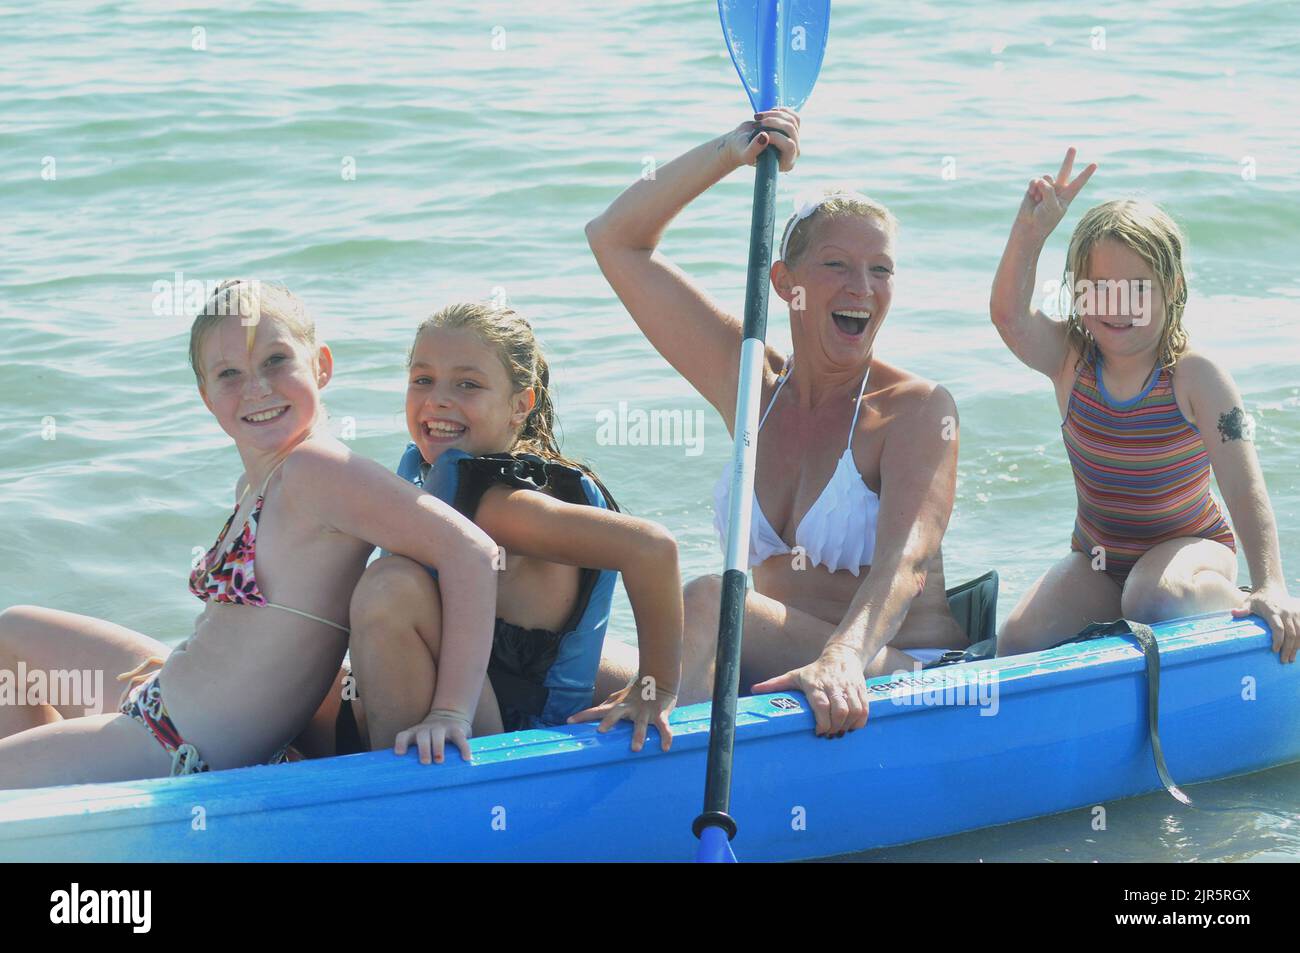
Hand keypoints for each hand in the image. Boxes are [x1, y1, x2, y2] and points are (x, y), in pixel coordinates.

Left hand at [394, 708, 472, 764]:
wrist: (451, 714)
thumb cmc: (431, 738)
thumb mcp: (422, 740)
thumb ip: (417, 755)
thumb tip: (414, 784)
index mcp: (415, 733)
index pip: (403, 736)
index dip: (401, 743)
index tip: (400, 754)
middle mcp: (426, 729)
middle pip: (422, 736)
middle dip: (423, 748)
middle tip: (425, 762)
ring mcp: (442, 727)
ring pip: (438, 735)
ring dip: (438, 747)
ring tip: (439, 761)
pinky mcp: (457, 729)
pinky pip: (459, 738)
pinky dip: (463, 748)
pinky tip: (466, 758)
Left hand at [568, 675, 675, 751]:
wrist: (659, 680)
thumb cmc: (636, 692)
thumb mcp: (620, 697)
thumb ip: (607, 704)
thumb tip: (592, 711)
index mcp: (618, 705)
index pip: (596, 710)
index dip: (583, 715)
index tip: (569, 721)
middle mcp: (629, 708)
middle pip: (616, 714)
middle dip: (609, 721)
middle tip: (600, 731)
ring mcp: (644, 712)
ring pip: (640, 724)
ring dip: (638, 735)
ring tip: (635, 748)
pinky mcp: (659, 715)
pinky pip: (663, 727)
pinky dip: (666, 736)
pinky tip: (665, 747)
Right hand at [722, 108, 800, 172]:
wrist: (743, 142)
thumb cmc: (743, 151)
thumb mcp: (745, 154)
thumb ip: (753, 149)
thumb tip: (764, 137)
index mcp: (786, 163)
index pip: (789, 146)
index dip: (776, 136)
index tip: (761, 134)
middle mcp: (794, 152)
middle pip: (791, 130)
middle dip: (772, 122)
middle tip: (756, 123)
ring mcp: (795, 139)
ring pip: (792, 120)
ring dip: (773, 115)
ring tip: (758, 118)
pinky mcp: (793, 128)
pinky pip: (794, 116)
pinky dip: (781, 111)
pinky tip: (769, 113)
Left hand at [751, 645, 869, 737]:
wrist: (842, 655)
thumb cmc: (814, 670)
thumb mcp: (794, 675)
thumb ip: (775, 684)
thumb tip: (754, 690)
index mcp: (815, 683)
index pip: (821, 705)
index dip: (822, 721)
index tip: (818, 733)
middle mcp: (833, 685)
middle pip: (839, 710)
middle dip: (835, 727)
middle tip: (829, 735)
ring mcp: (849, 687)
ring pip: (854, 711)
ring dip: (848, 726)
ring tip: (840, 732)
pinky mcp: (861, 690)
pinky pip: (865, 709)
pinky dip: (860, 722)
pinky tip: (852, 727)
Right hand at [1016, 147, 1095, 242]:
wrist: (1029, 228)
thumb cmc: (1044, 220)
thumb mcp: (1052, 207)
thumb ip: (1049, 191)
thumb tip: (1040, 180)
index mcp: (1067, 196)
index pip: (1078, 183)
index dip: (1086, 173)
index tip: (1095, 164)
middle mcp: (1057, 190)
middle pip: (1064, 171)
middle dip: (1068, 159)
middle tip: (1073, 147)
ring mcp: (1045, 189)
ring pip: (1046, 177)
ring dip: (1041, 187)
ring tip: (1038, 199)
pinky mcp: (1033, 189)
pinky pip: (1035, 180)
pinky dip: (1033, 187)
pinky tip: (1032, 195)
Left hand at [1232, 586, 1299, 662]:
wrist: (1271, 587)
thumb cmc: (1258, 599)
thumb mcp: (1248, 602)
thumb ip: (1243, 609)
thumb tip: (1233, 613)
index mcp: (1273, 611)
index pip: (1278, 628)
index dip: (1278, 640)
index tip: (1274, 651)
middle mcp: (1286, 612)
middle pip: (1291, 633)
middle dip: (1288, 648)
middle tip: (1284, 660)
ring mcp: (1295, 612)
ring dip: (1297, 647)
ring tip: (1291, 658)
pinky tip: (1298, 649)